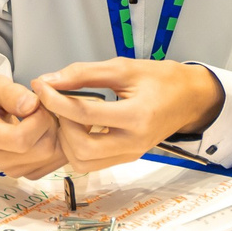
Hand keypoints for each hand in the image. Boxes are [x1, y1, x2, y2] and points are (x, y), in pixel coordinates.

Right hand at [0, 76, 61, 177]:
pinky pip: (52, 164)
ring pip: (51, 157)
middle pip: (42, 149)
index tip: (35, 102)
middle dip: (50, 124)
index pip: (22, 139)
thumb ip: (10, 92)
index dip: (38, 118)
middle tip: (42, 109)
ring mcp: (12, 170)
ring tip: (43, 119)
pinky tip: (45, 131)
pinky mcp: (24, 173)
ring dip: (56, 134)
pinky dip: (56, 146)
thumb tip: (32, 105)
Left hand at [32, 60, 223, 173]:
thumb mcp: (124, 67)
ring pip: (82, 162)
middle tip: (57, 102)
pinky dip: (78, 146)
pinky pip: (92, 163)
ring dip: (67, 140)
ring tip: (69, 115)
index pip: (85, 113)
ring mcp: (130, 154)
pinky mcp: (127, 159)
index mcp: (137, 116)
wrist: (191, 99)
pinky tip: (79, 125)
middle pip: (80, 148)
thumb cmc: (162, 79)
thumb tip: (50, 80)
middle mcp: (134, 143)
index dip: (55, 99)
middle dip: (60, 125)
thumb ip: (85, 73)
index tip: (41, 85)